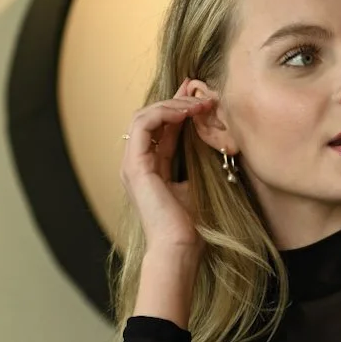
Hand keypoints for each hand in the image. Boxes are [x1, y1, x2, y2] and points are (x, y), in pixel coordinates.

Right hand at [120, 84, 220, 263]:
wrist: (179, 247)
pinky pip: (143, 125)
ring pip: (143, 117)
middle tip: (199, 93)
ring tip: (196, 104)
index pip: (160, 128)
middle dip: (175, 102)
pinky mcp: (134, 165)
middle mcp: (136, 163)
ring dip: (171, 106)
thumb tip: (209, 142)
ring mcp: (131, 164)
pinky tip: (186, 113)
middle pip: (149, 118)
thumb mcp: (195, 184)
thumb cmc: (189, 226)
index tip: (200, 98)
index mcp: (149, 168)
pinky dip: (164, 114)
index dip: (178, 109)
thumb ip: (193, 162)